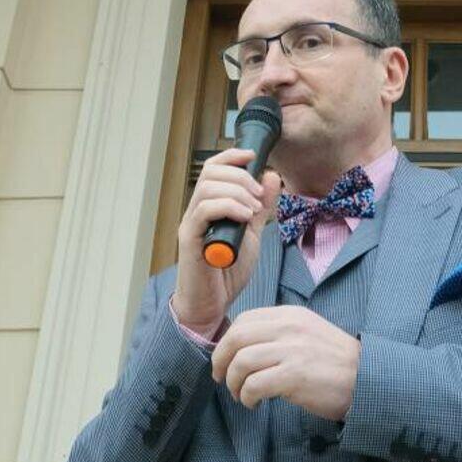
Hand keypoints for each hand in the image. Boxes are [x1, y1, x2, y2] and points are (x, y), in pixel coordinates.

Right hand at [172, 147, 280, 334]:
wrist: (212, 305)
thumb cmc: (227, 272)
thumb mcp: (251, 233)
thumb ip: (260, 206)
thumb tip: (271, 175)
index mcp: (209, 205)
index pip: (213, 167)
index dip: (232, 155)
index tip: (253, 155)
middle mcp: (196, 210)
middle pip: (212, 172)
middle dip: (241, 177)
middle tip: (258, 196)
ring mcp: (191, 224)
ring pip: (208, 188)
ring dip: (237, 192)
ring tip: (253, 210)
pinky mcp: (190, 239)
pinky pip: (204, 210)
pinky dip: (228, 207)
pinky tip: (244, 217)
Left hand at [211, 307, 361, 418]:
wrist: (366, 379)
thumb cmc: (335, 362)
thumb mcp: (307, 333)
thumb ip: (279, 333)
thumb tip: (243, 348)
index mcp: (290, 315)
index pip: (244, 320)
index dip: (226, 342)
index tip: (224, 360)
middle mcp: (289, 327)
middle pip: (236, 338)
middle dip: (221, 361)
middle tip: (222, 379)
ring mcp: (292, 350)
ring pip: (241, 362)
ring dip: (234, 383)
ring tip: (242, 396)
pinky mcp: (294, 375)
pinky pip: (254, 385)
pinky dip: (247, 397)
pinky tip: (254, 404)